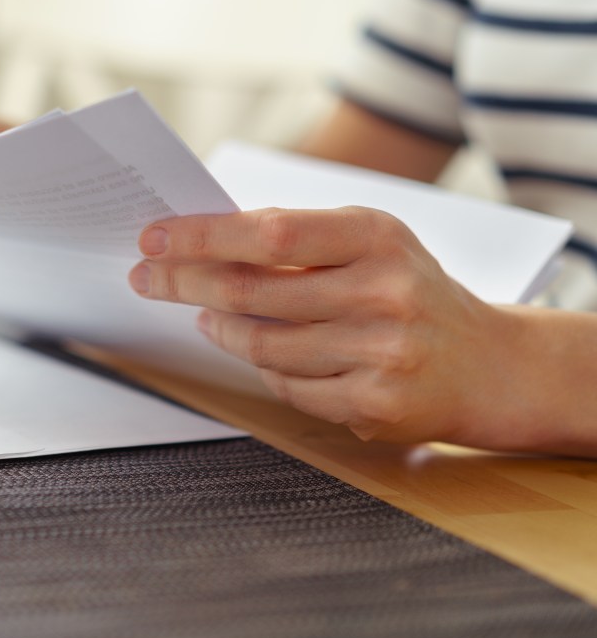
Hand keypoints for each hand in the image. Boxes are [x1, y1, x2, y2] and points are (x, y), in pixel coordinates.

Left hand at [129, 206, 528, 446]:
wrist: (489, 364)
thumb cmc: (408, 291)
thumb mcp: (369, 244)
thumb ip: (298, 239)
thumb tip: (201, 241)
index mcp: (377, 236)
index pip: (270, 233)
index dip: (203, 237)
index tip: (154, 239)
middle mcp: (384, 291)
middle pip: (253, 291)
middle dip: (186, 283)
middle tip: (148, 279)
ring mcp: (382, 352)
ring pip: (263, 345)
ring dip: (221, 331)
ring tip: (206, 317)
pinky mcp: (376, 403)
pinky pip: (288, 387)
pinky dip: (265, 370)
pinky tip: (258, 352)